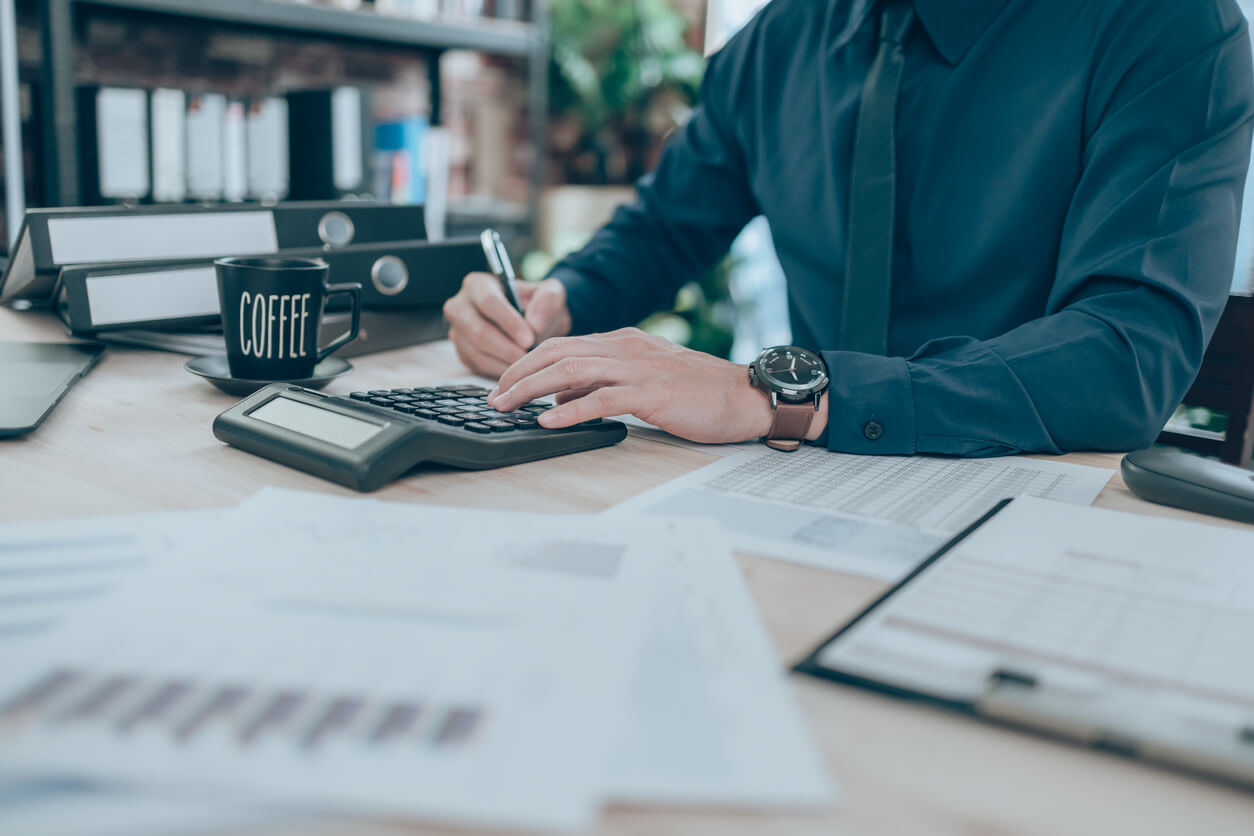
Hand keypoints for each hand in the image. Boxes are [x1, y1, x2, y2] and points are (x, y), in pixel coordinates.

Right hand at [443, 275, 572, 377]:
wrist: (532, 323)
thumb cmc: (537, 305)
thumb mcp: (550, 294)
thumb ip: (547, 301)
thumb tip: (534, 323)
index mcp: (478, 285)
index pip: (488, 302)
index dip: (509, 322)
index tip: (529, 338)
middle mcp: (460, 307)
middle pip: (479, 332)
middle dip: (507, 348)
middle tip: (529, 356)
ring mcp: (458, 332)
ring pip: (477, 353)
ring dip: (505, 362)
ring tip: (527, 362)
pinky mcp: (463, 353)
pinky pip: (478, 366)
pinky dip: (500, 370)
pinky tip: (517, 367)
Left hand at [487, 328, 828, 443]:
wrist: (746, 397)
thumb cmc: (700, 393)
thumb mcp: (644, 382)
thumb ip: (603, 385)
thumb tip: (560, 401)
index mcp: (623, 342)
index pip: (561, 343)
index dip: (525, 362)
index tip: (502, 383)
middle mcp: (625, 347)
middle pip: (556, 351)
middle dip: (517, 373)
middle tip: (492, 396)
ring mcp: (638, 368)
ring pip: (570, 370)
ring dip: (531, 389)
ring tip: (506, 406)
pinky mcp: (651, 393)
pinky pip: (601, 399)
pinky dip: (568, 410)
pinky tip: (547, 422)